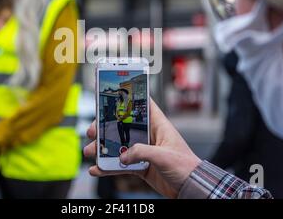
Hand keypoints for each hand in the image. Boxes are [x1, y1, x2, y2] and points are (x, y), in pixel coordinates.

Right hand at [84, 98, 200, 198]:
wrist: (192, 189)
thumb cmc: (187, 167)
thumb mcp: (164, 156)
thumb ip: (142, 152)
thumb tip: (123, 155)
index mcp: (159, 126)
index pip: (144, 105)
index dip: (130, 97)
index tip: (114, 92)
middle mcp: (149, 136)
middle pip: (124, 126)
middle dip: (106, 128)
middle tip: (93, 131)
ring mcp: (144, 151)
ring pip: (119, 146)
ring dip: (104, 149)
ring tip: (91, 151)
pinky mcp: (141, 166)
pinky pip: (121, 164)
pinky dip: (108, 167)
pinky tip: (98, 169)